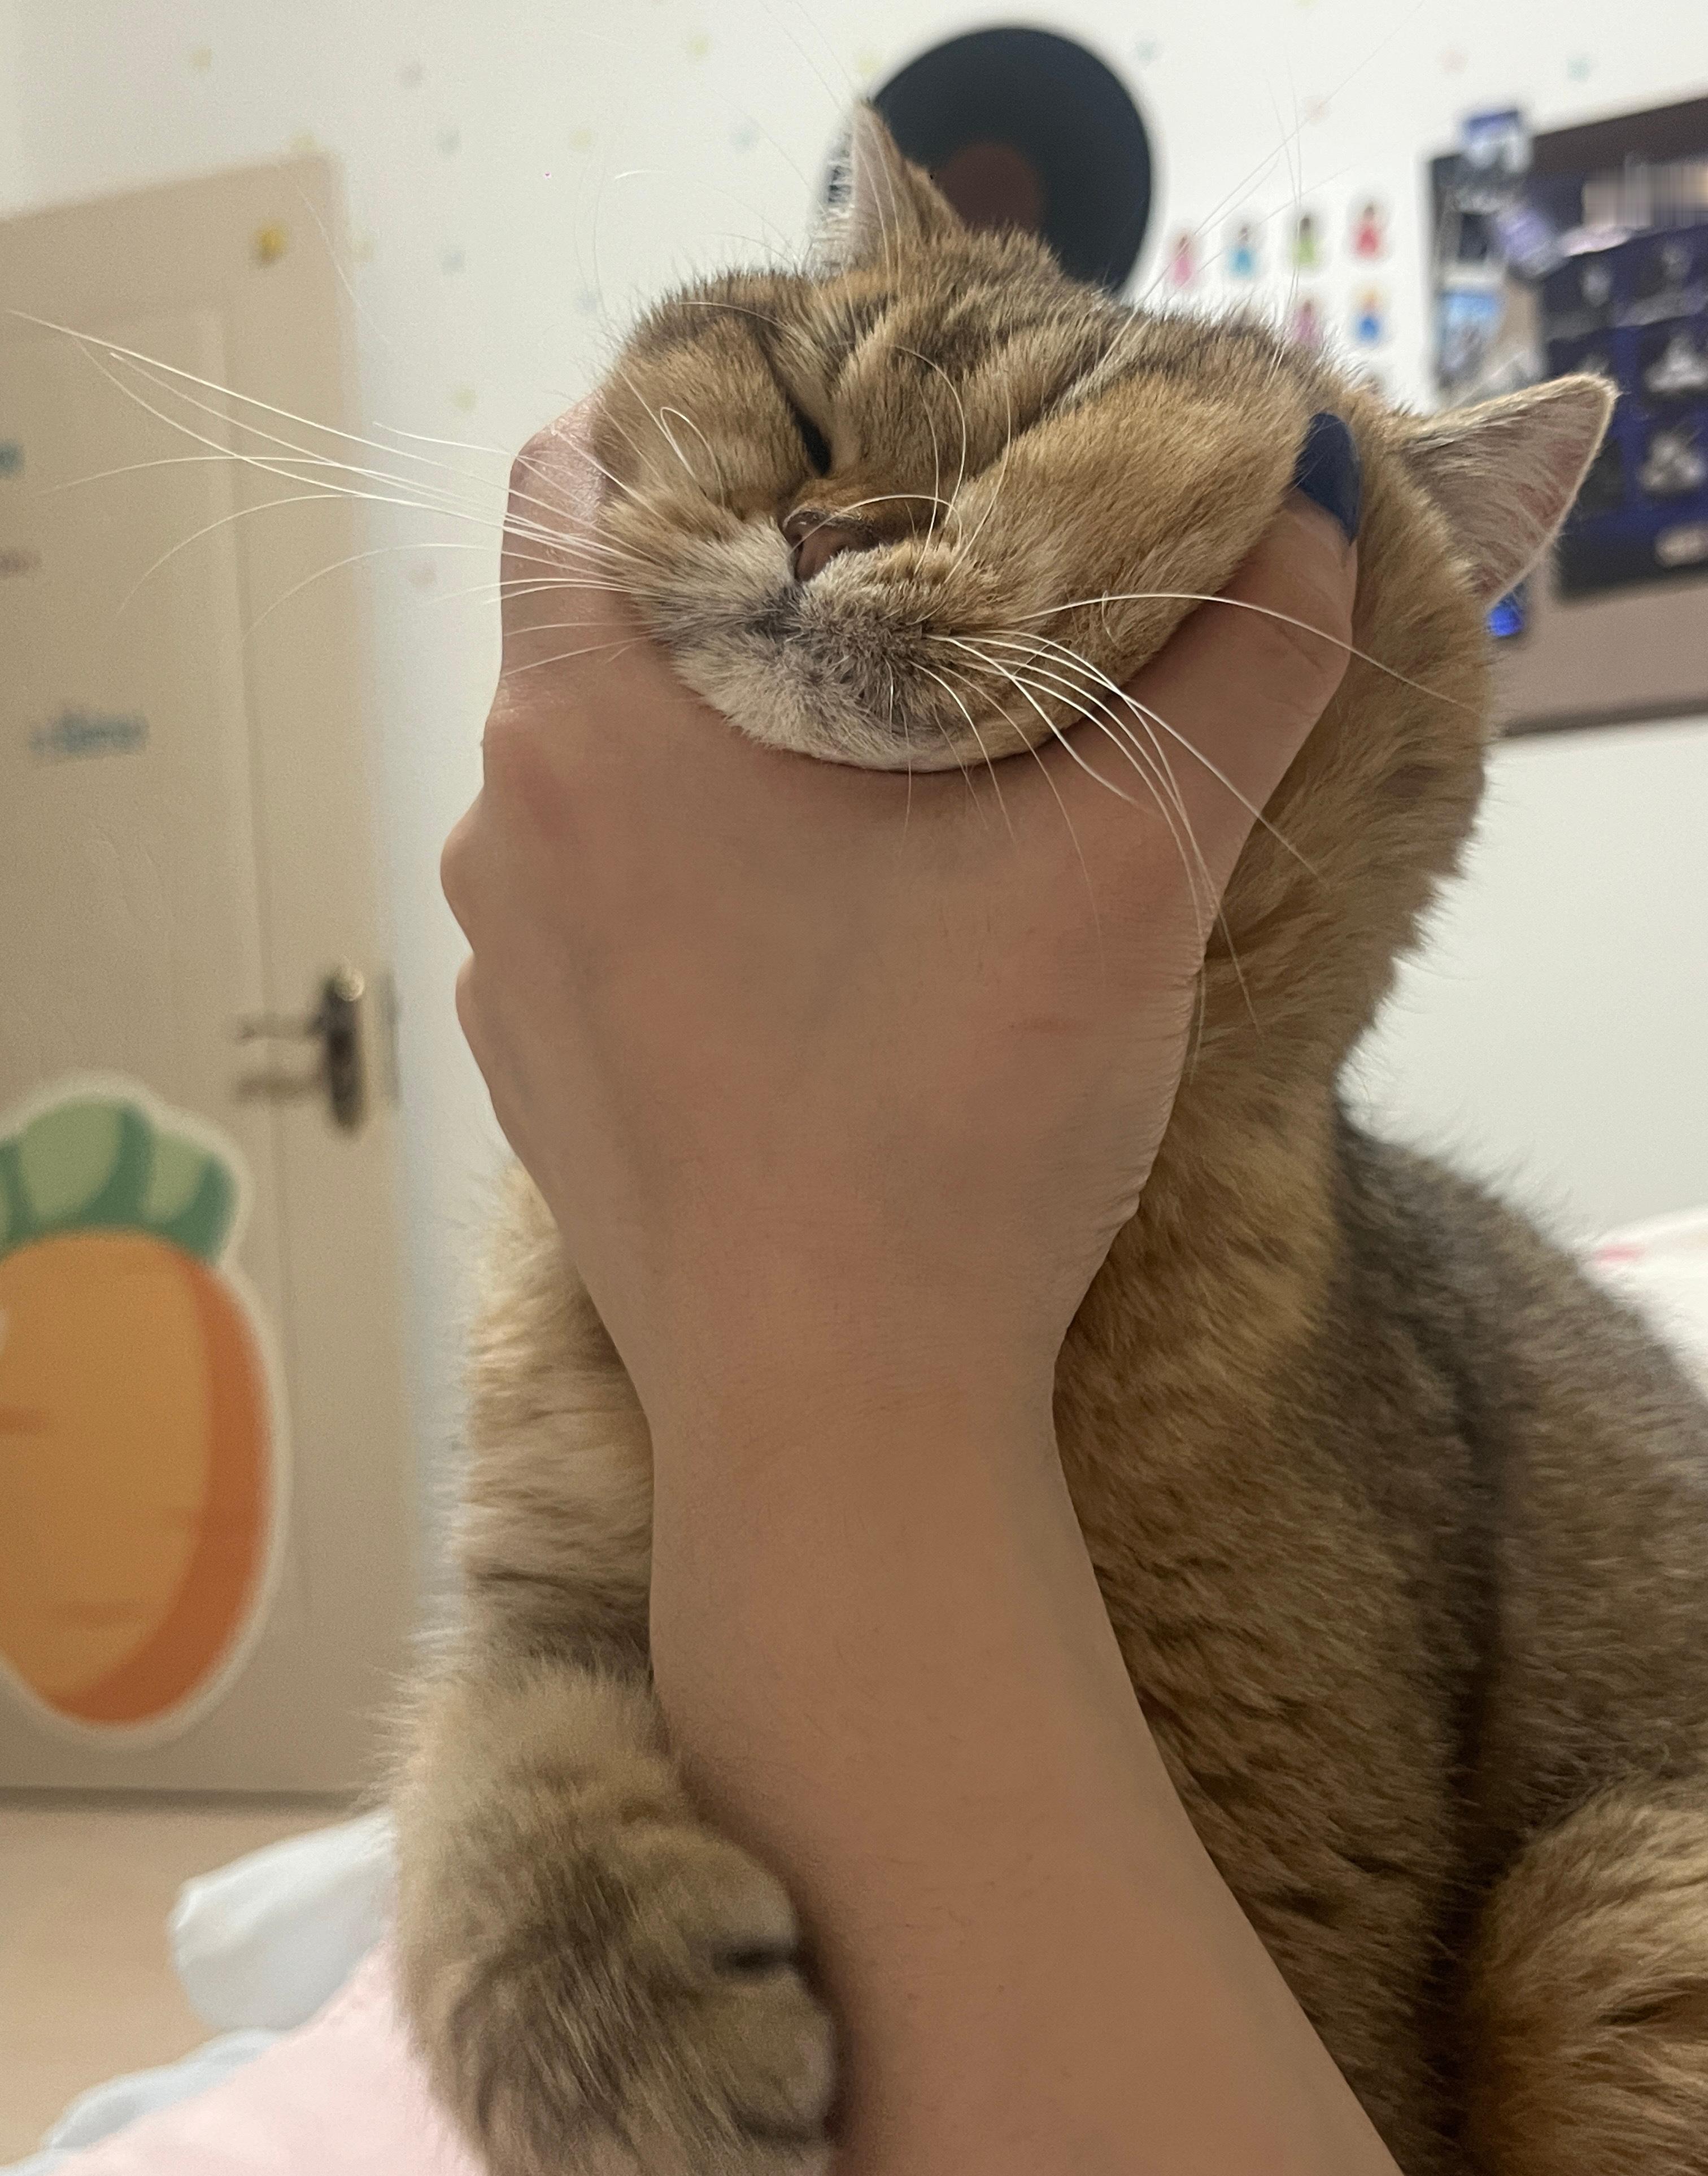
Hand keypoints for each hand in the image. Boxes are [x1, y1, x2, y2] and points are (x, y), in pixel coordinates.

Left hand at [443, 402, 1355, 1439]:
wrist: (837, 1417)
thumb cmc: (949, 1125)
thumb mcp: (1126, 868)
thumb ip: (1234, 671)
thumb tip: (1315, 521)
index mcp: (597, 716)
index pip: (587, 463)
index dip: (707, 419)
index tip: (841, 452)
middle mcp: (511, 821)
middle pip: (609, 622)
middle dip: (753, 593)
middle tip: (912, 612)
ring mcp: (513, 960)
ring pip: (606, 775)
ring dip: (727, 753)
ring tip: (880, 796)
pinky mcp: (541, 1070)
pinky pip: (605, 910)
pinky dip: (695, 887)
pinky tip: (819, 953)